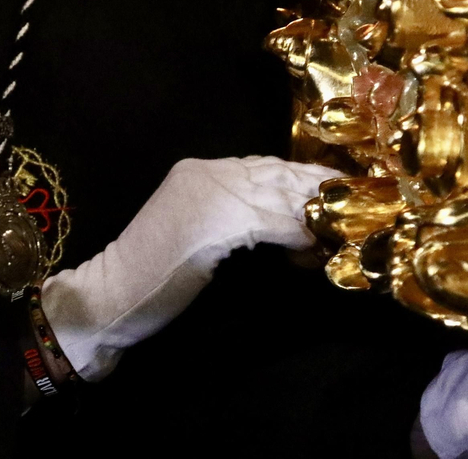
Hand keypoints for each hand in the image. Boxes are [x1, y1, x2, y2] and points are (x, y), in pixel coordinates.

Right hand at [40, 155, 337, 379]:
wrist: (108, 300)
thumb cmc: (152, 281)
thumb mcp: (199, 239)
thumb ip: (238, 223)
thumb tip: (296, 231)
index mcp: (198, 172)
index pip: (266, 167)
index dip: (304, 179)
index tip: (340, 193)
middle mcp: (205, 172)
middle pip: (278, 175)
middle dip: (320, 190)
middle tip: (360, 206)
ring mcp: (208, 192)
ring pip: (279, 195)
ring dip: (316, 213)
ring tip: (346, 228)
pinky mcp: (214, 221)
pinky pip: (271, 222)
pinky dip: (298, 235)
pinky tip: (315, 249)